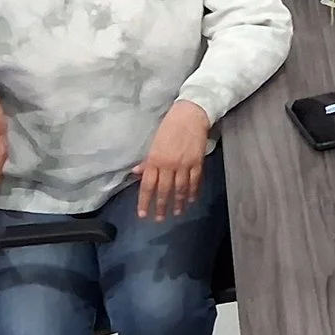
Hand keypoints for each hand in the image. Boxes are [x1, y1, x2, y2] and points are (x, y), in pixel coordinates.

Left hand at [135, 100, 210, 219]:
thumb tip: (137, 173)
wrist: (190, 115)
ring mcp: (184, 164)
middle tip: (160, 219)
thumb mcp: (154, 142)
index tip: (143, 214)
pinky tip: (191, 199)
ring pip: (180, 189)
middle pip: (164, 190)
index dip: (145, 201)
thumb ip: (147, 161)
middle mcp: (168, 165)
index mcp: (155, 159)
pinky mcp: (197, 162)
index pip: (147, 185)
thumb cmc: (169, 126)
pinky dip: (193, 191)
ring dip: (178, 202)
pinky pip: (195, 181)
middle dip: (161, 206)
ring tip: (177, 212)